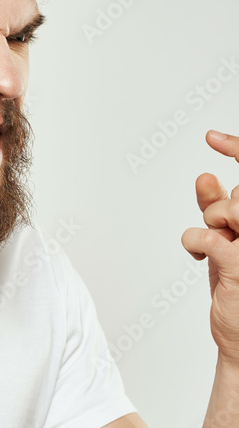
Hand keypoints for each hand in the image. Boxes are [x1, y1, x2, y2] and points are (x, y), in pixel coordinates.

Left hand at [181, 130, 238, 363]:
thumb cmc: (237, 290)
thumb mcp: (228, 242)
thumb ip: (217, 208)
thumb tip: (206, 176)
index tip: (213, 137)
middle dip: (220, 205)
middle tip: (219, 229)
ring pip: (230, 207)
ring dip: (211, 220)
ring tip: (214, 243)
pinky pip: (208, 234)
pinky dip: (195, 240)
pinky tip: (202, 256)